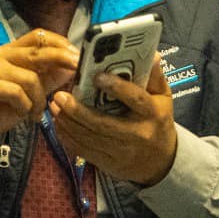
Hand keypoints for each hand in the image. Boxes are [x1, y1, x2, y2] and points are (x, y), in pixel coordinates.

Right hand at [0, 30, 78, 144]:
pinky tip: (22, 115)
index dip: (59, 43)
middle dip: (60, 59)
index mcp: (10, 51)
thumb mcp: (31, 92)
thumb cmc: (1, 106)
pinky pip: (15, 92)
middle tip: (77, 69)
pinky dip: (24, 106)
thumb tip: (72, 67)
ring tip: (36, 113)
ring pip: (28, 77)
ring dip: (38, 99)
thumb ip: (49, 78)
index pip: (37, 36)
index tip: (77, 55)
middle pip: (36, 52)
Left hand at [49, 58, 176, 186]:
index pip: (135, 99)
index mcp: (153, 114)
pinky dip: (67, 137)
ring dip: (68, 122)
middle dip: (78, 110)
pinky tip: (59, 123)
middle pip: (103, 124)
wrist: (161, 161)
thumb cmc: (158, 121)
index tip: (97, 76)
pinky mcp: (109, 163)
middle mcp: (138, 134)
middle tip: (60, 95)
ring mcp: (122, 152)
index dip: (117, 87)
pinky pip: (84, 150)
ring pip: (89, 138)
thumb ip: (154, 75)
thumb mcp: (163, 97)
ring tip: (55, 105)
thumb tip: (149, 53)